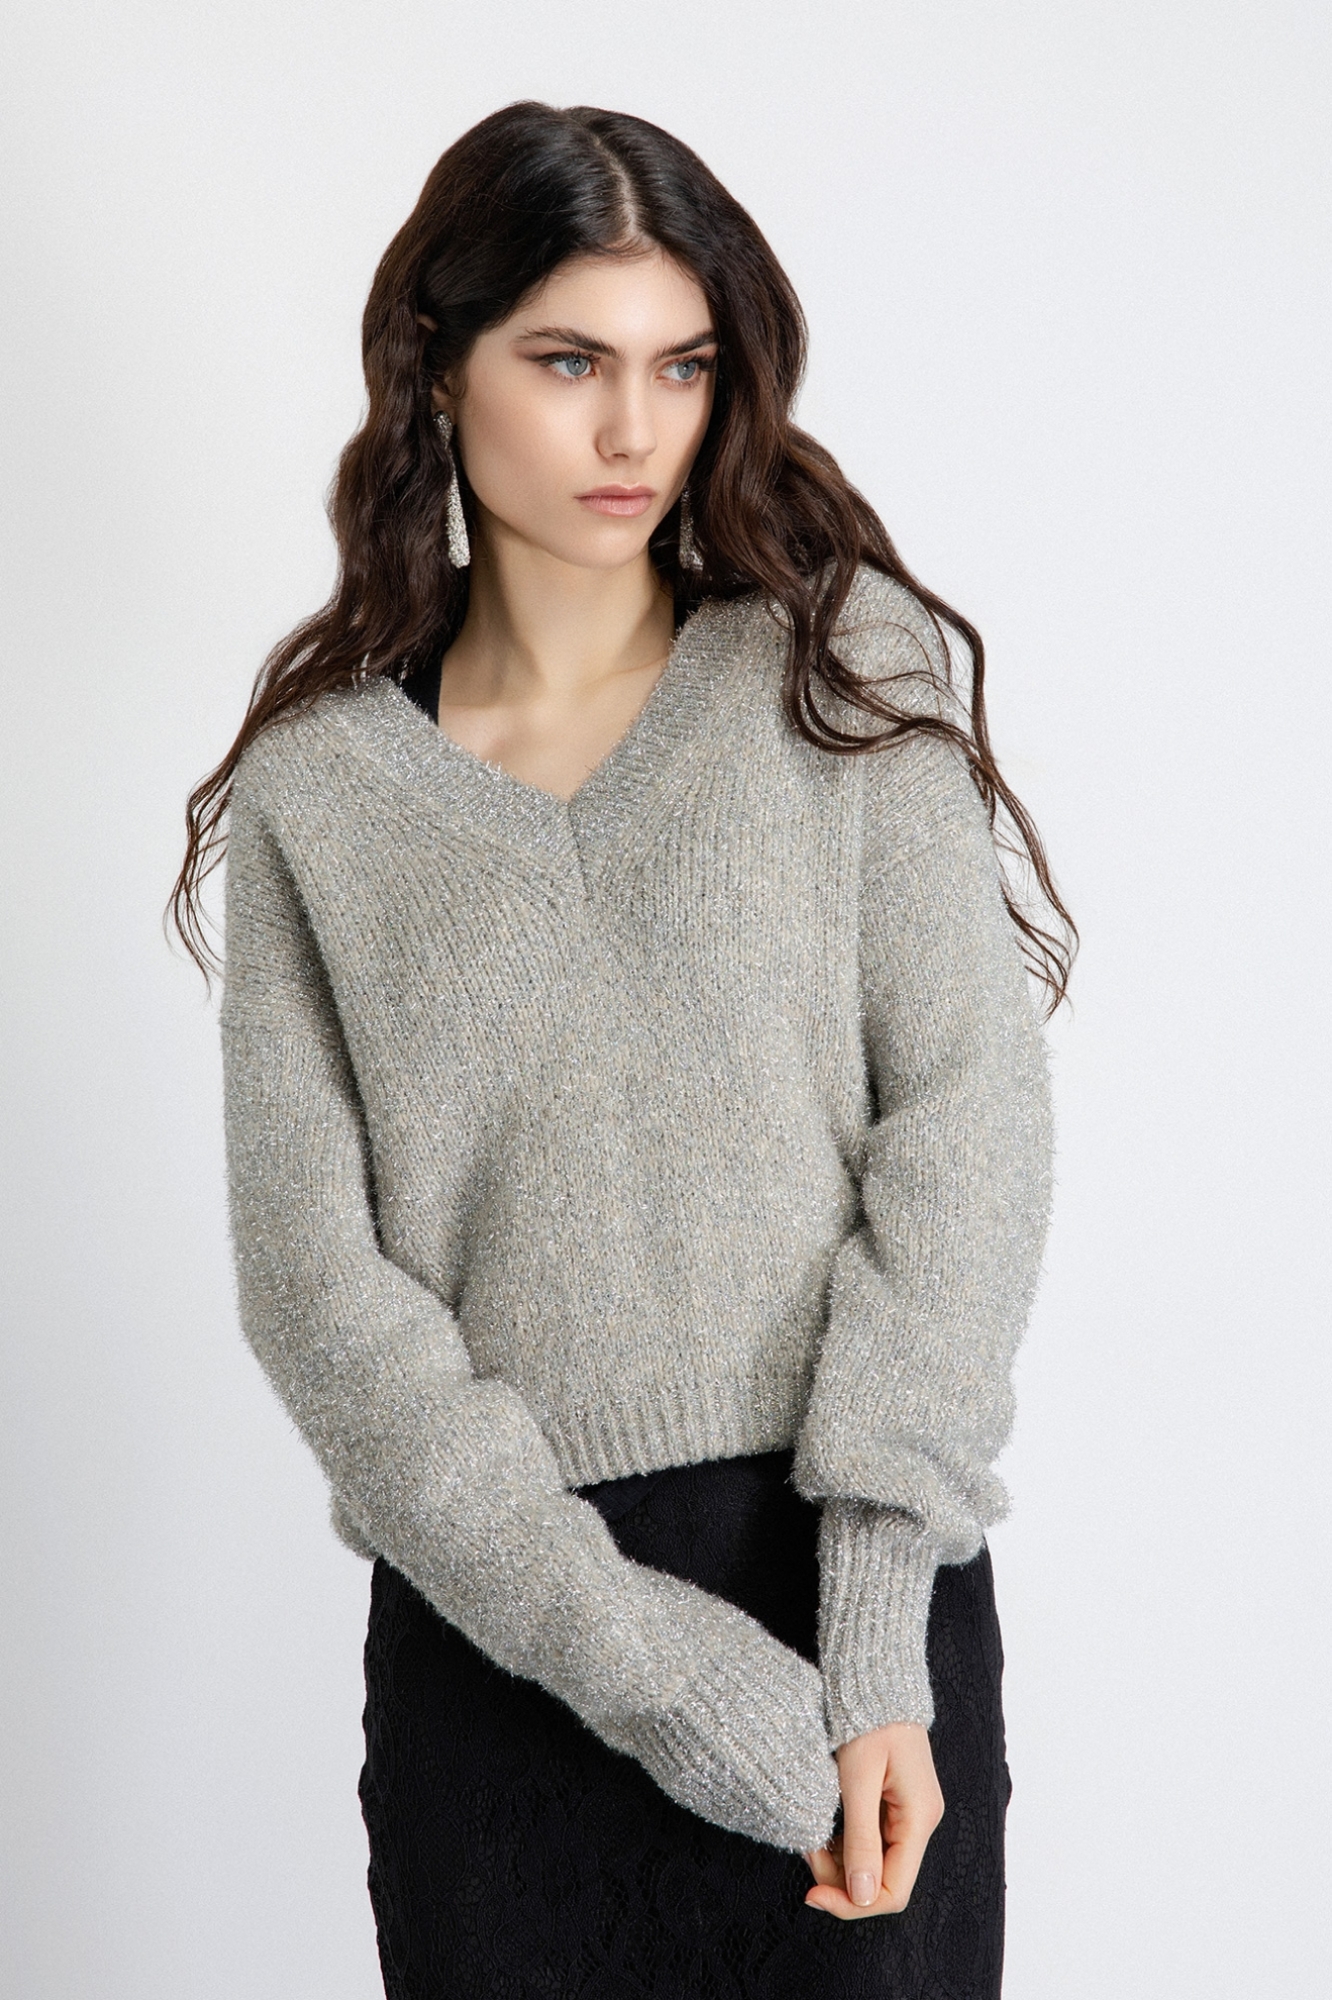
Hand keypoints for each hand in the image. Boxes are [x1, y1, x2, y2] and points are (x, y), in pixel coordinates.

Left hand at [802, 1722, 942, 1919]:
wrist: (873, 1678)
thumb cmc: (867, 1720)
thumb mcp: (858, 1780)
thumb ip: (861, 1839)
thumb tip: (863, 1897)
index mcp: (919, 1818)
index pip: (894, 1891)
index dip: (853, 1903)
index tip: (812, 1894)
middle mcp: (919, 1821)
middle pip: (883, 1880)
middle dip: (840, 1880)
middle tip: (806, 1854)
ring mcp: (907, 1812)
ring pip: (874, 1862)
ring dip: (839, 1861)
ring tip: (810, 1839)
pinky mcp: (893, 1802)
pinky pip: (871, 1840)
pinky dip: (844, 1842)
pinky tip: (823, 1829)